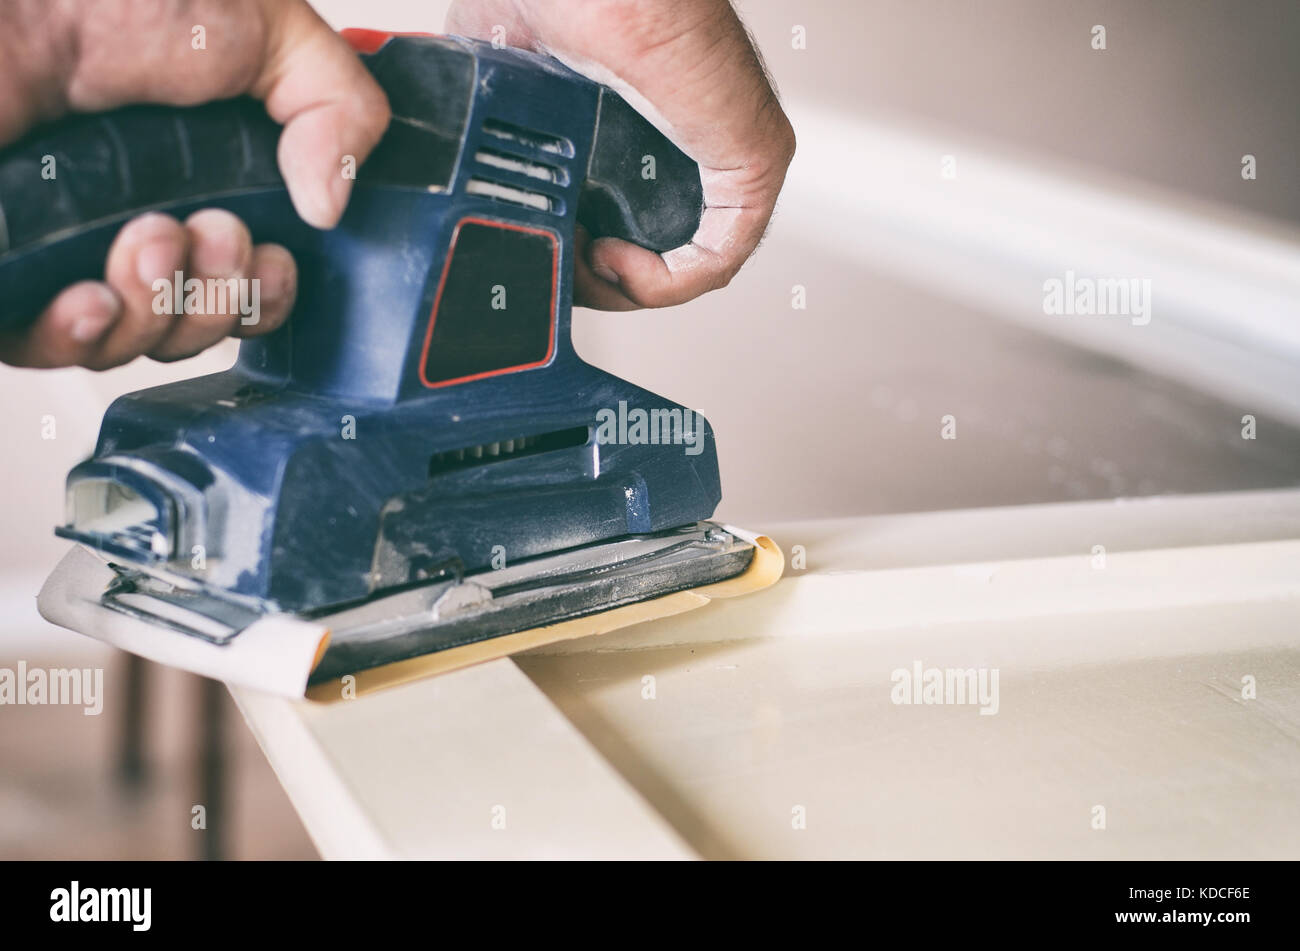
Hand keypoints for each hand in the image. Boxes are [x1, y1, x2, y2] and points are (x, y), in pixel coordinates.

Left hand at [0, 0, 389, 368]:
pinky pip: (49, 349)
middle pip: (198, 325)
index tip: (269, 260)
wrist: (16, 3)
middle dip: (219, 300)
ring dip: (161, 309)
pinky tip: (94, 293)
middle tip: (211, 236)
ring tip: (149, 238)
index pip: (246, 284)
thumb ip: (337, 103)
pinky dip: (86, 335)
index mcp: (197, 173)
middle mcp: (134, 213)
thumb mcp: (269, 23)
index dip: (266, 295)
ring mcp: (66, 244)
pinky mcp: (9, 268)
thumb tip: (334, 203)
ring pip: (134, 343)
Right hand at [447, 0, 794, 309]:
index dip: (576, 255)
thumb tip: (474, 183)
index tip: (537, 252)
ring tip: (575, 263)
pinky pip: (716, 259)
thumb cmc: (566, 0)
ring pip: (687, 268)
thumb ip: (504, 137)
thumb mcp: (508, 87)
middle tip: (551, 265)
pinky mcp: (753, 166)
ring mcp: (727, 160)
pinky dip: (660, 282)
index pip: (627, 224)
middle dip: (594, 280)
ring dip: (621, 289)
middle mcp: (692, 149)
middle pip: (655, 256)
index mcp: (644, 133)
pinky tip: (610, 259)